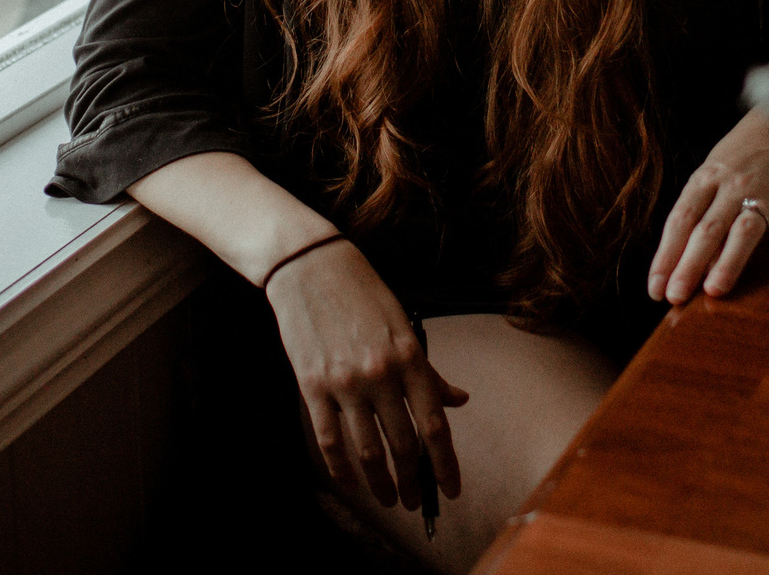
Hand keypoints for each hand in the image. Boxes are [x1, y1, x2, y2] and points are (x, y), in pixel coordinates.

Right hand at [265, 240, 466, 511]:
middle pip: (402, 445)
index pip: (434, 424)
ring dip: (381, 483)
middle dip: (413, 481)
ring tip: (390, 499)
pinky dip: (341, 469)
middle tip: (417, 502)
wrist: (311, 267)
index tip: (452, 490)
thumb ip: (429, 370)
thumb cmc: (363, 294)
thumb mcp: (404, 326)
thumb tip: (458, 400)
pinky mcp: (312, 385)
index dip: (445, 464)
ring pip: (367, 450)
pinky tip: (351, 483)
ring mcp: (344, 382)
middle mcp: (380, 373)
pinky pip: (329, 439)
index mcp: (409, 357)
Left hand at [648, 107, 768, 303]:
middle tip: (675, 297)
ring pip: (746, 230)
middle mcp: (735, 185)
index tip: (655, 288)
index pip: (681, 219)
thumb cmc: (742, 155)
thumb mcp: (712, 172)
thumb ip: (699, 211)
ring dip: (729, 261)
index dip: (666, 254)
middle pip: (708, 228)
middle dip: (689, 264)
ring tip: (714, 290)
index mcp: (707, 177)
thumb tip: (680, 260)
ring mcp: (768, 193)